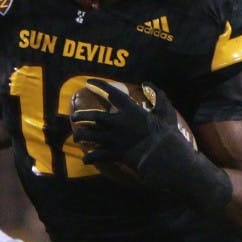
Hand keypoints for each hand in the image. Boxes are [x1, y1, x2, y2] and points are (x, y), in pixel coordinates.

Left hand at [72, 80, 232, 214]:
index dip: (99, 85)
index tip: (89, 81)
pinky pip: (99, 155)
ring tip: (77, 136)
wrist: (166, 157)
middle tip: (75, 116)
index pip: (111, 92)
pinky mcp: (116, 154)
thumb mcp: (166, 111)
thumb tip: (148, 83)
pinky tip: (86, 159)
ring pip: (91, 136)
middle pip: (94, 116)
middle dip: (82, 115)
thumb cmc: (167, 134)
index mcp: (130, 110)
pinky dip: (91, 157)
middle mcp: (119, 123)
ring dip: (82, 135)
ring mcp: (116, 139)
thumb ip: (158, 95)